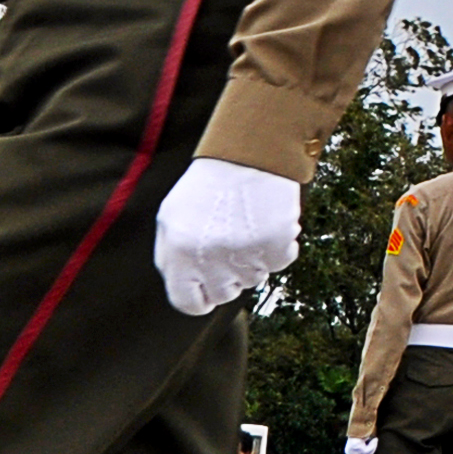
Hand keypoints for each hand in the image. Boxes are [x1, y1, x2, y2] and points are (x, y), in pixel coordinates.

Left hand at [151, 158, 301, 315]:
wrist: (250, 151)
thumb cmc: (211, 182)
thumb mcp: (171, 216)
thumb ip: (171, 255)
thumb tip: (184, 287)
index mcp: (178, 253)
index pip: (187, 302)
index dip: (200, 297)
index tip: (209, 288)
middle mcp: (210, 259)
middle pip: (223, 293)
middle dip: (228, 275)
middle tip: (231, 243)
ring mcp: (244, 254)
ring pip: (254, 279)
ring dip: (254, 258)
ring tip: (248, 225)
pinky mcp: (275, 246)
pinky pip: (281, 262)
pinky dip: (279, 247)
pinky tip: (268, 222)